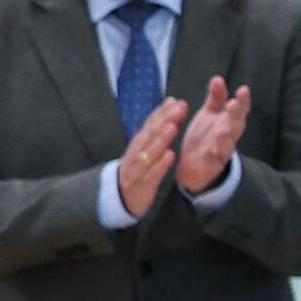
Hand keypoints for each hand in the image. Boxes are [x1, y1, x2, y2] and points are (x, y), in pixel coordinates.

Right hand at [112, 99, 181, 219]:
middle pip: (150, 135)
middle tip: (179, 108)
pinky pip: (152, 174)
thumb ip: (154, 132)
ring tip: (172, 126)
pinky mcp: (142, 185)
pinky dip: (160, 165)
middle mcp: (136, 154)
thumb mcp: (143, 151)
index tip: (175, 101)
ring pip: (149, 152)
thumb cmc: (137, 171)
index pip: (149, 125)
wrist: (120, 199)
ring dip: (160, 139)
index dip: (161, 112)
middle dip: (164, 120)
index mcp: (138, 145)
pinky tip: (171, 155)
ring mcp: (137, 169)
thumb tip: (168, 108)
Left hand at [171, 80, 250, 196]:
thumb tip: (218, 78)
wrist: (196, 168)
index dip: (242, 101)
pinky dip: (214, 156)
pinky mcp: (211, 166)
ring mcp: (221, 151)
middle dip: (235, 115)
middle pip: (235, 125)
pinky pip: (214, 161)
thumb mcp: (210, 115)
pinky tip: (212, 151)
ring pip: (227, 144)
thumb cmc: (205, 138)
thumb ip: (216, 99)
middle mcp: (228, 136)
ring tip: (223, 130)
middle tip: (234, 104)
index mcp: (228, 122)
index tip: (243, 90)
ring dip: (225, 137)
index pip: (239, 110)